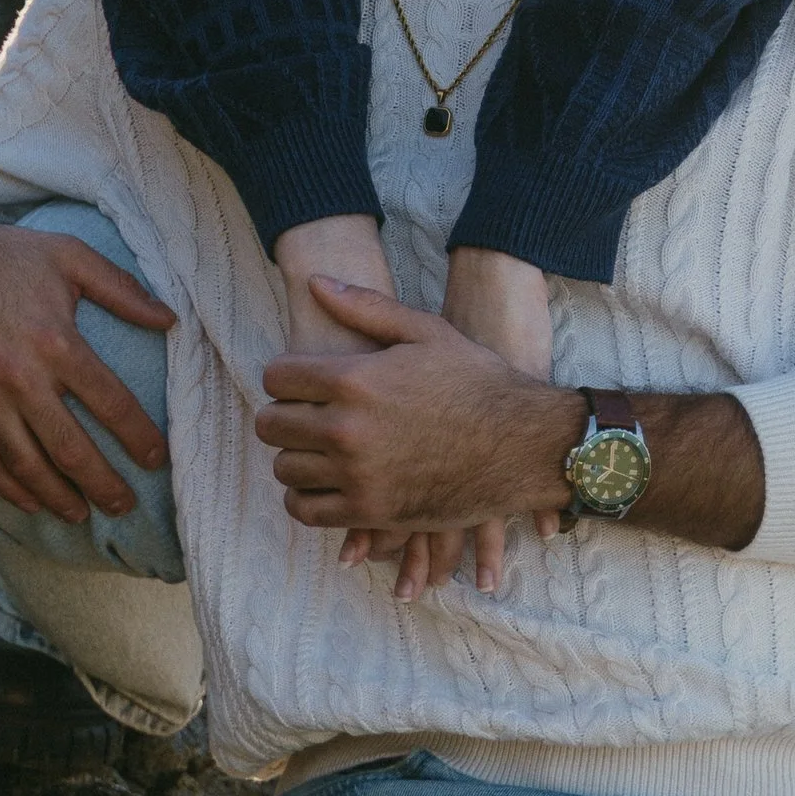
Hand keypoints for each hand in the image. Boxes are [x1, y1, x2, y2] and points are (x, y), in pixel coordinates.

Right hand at [0, 203, 173, 527]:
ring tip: (84, 514)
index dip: (139, 437)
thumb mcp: (69, 256)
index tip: (159, 459)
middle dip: (104, 484)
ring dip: (58, 497)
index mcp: (55, 341)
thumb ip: (121, 289)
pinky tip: (32, 503)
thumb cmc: (4, 254)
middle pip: (70, 448)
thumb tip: (170, 319)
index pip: (110, 403)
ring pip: (27, 466)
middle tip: (126, 506)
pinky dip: (10, 489)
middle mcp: (19, 378)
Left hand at [256, 275, 577, 555]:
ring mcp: (357, 476)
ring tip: (319, 449)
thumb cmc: (477, 381)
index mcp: (355, 379)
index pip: (277, 378)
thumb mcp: (427, 331)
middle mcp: (347, 429)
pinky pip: (306, 510)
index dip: (285, 376)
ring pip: (285, 469)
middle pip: (271, 425)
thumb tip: (316, 282)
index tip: (301, 381)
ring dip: (295, 456)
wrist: (523, 444)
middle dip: (284, 415)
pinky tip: (326, 482)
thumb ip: (366, 306)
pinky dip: (307, 497)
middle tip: (306, 415)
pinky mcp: (371, 514)